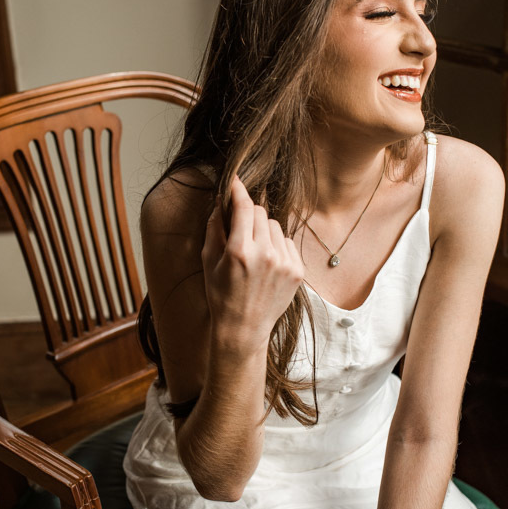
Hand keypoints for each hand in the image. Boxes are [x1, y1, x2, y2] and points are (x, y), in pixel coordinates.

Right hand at [201, 175, 303, 352]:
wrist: (243, 328)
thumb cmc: (221, 294)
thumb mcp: (209, 261)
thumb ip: (215, 227)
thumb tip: (222, 201)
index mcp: (240, 251)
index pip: (244, 207)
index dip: (238, 190)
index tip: (235, 180)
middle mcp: (266, 255)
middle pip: (261, 212)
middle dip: (249, 215)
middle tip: (240, 229)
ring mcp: (285, 263)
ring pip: (275, 226)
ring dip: (264, 231)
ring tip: (254, 252)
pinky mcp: (298, 271)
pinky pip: (287, 242)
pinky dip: (277, 246)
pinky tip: (267, 263)